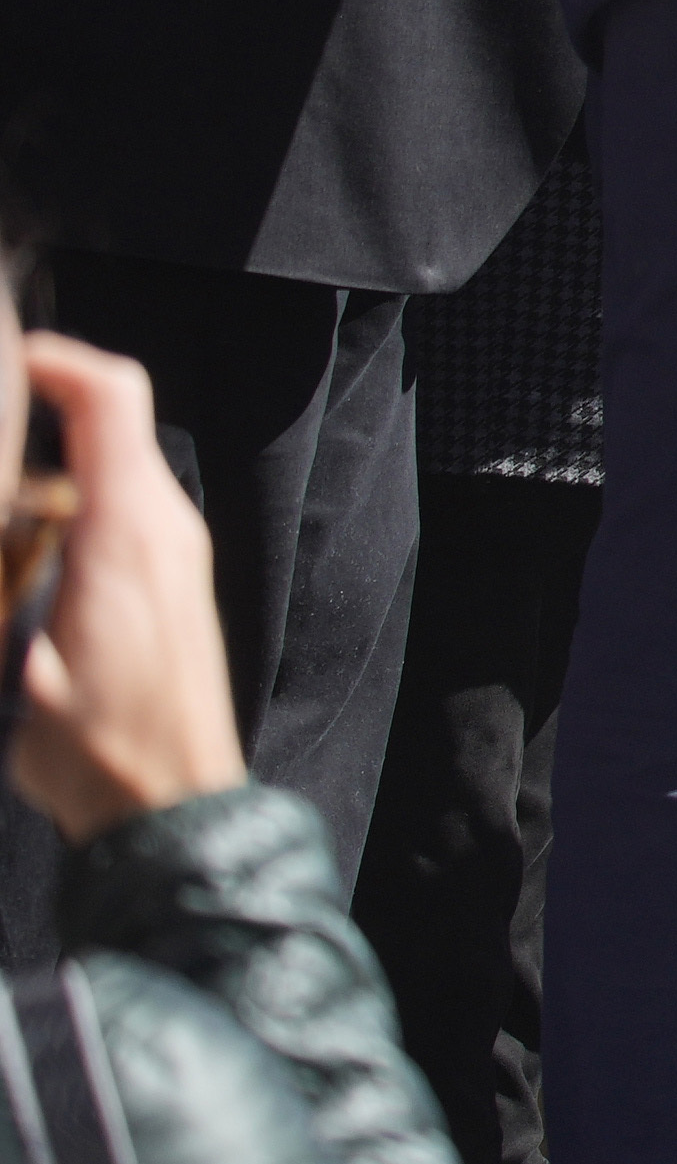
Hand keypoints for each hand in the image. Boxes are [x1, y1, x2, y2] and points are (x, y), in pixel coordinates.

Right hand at [7, 340, 244, 844]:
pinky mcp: (164, 585)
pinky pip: (108, 521)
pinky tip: (16, 569)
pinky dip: (58, 521)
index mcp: (131, 527)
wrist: (173, 806)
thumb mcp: (17, 661)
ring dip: (38, 482)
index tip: (1, 357)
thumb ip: (3, 584)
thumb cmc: (100, 745)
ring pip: (97, 478)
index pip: (110, 396)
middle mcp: (164, 526)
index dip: (53, 359)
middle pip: (101, 428)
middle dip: (28, 424)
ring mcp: (171, 554)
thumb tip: (11, 513)